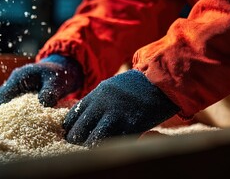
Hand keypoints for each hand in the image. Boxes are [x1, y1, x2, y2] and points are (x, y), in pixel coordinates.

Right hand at [0, 54, 83, 117]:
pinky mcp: (18, 91)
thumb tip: (43, 103)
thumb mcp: (57, 82)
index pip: (3, 96)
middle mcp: (13, 81)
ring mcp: (15, 86)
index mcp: (19, 78)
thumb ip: (50, 91)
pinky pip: (5, 101)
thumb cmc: (60, 74)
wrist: (63, 67)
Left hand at [63, 69, 179, 146]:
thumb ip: (96, 101)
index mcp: (95, 95)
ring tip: (95, 148)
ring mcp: (115, 116)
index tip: (73, 134)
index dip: (71, 128)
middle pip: (78, 131)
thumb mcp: (110, 88)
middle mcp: (101, 105)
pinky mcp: (131, 125)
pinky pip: (114, 142)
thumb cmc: (135, 86)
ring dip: (93, 146)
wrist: (158, 81)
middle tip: (82, 144)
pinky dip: (110, 146)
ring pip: (92, 140)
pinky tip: (112, 146)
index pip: (72, 116)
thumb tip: (85, 118)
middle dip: (78, 140)